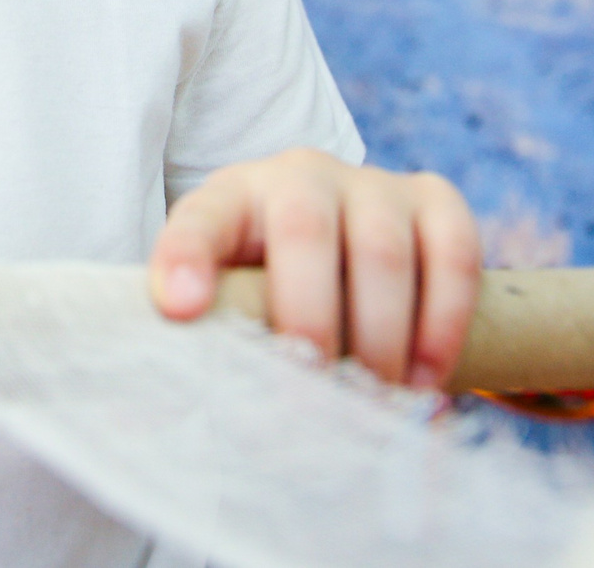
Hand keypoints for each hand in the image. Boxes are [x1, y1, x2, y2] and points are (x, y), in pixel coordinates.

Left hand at [150, 149, 482, 389]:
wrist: (344, 247)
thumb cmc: (270, 287)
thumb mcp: (228, 303)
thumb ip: (199, 343)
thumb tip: (142, 419)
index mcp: (230, 200)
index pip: (199, 219)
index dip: (186, 259)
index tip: (179, 310)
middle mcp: (300, 174)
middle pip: (304, 231)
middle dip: (310, 320)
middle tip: (312, 392)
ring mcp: (372, 183)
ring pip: (382, 248)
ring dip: (381, 336)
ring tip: (374, 397)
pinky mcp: (435, 199)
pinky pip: (452, 250)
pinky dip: (442, 322)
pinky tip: (423, 381)